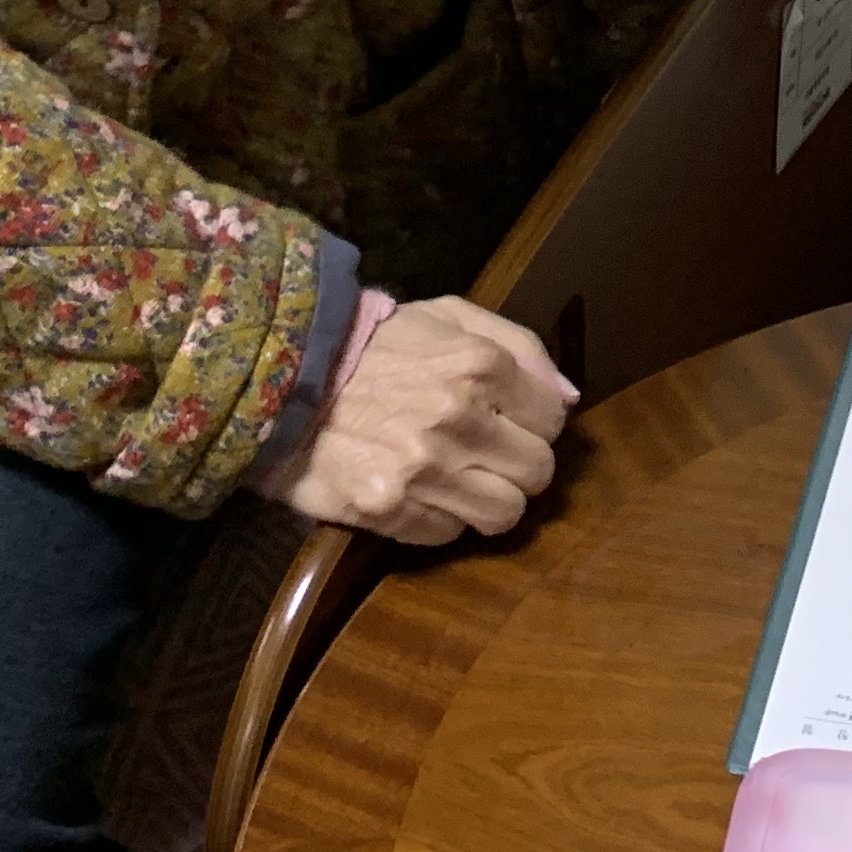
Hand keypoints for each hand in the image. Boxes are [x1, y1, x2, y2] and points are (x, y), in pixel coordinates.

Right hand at [260, 295, 574, 544]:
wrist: (284, 377)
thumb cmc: (377, 344)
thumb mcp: (449, 317)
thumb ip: (520, 347)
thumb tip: (568, 399)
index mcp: (480, 366)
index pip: (552, 421)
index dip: (534, 424)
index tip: (510, 422)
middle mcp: (459, 420)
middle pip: (537, 473)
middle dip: (519, 465)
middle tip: (489, 456)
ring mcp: (424, 470)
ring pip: (504, 514)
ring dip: (488, 500)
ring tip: (460, 480)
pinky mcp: (390, 509)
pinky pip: (449, 534)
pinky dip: (440, 517)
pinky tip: (418, 491)